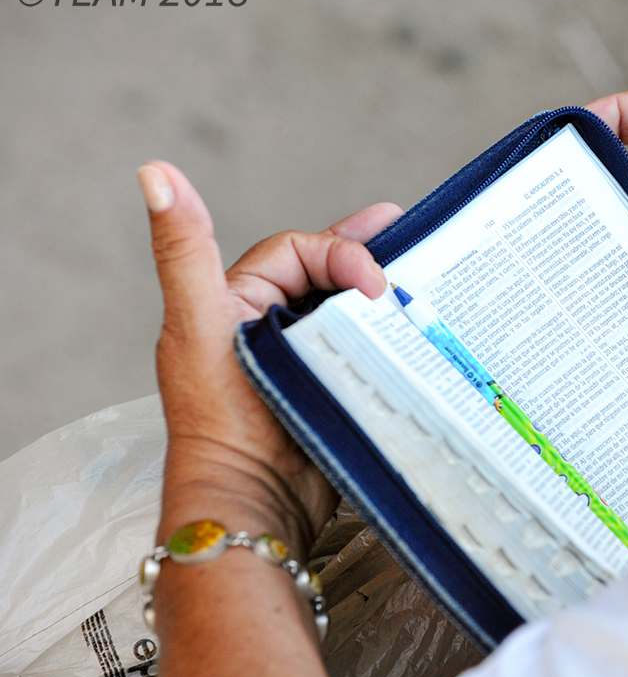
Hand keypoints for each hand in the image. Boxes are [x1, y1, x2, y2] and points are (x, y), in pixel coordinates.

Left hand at [141, 161, 396, 554]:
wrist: (255, 503)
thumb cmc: (219, 421)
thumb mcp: (199, 325)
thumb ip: (183, 252)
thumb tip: (155, 173)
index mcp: (236, 302)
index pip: (296, 251)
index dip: (337, 252)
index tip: (373, 282)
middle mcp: (268, 327)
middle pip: (326, 273)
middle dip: (367, 253)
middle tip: (409, 235)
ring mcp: (302, 360)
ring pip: (348, 310)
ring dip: (383, 294)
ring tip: (423, 278)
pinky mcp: (331, 391)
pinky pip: (364, 350)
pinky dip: (390, 336)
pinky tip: (418, 330)